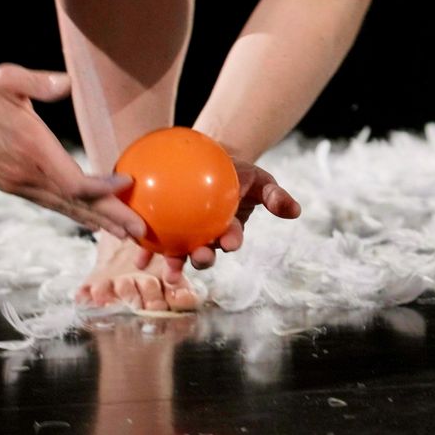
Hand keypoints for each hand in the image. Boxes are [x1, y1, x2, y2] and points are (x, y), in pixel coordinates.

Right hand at [0, 62, 146, 239]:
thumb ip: (39, 82)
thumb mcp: (9, 78)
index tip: (128, 183)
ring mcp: (17, 183)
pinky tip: (91, 219)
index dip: (102, 189)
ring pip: (63, 207)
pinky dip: (75, 211)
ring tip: (123, 232)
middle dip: (110, 217)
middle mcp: (25, 174)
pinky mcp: (11, 184)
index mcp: (31, 150)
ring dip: (95, 220)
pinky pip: (50, 202)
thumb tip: (65, 83)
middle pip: (76, 203)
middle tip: (142, 231)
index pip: (74, 183)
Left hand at [156, 158, 300, 284]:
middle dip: (203, 259)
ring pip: (180, 254)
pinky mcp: (164, 235)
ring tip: (168, 271)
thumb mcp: (259, 179)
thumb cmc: (235, 172)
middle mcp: (207, 239)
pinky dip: (146, 252)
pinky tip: (138, 255)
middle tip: (199, 257)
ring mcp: (185, 239)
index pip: (232, 237)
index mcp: (229, 229)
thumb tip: (296, 210)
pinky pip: (154, 244)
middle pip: (206, 253)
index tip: (230, 242)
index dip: (231, 242)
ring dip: (175, 264)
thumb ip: (276, 196)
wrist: (207, 163)